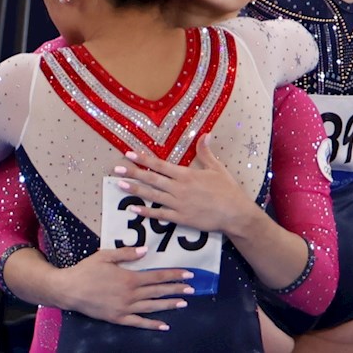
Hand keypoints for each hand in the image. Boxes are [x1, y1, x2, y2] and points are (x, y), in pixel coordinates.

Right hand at [55, 246, 192, 329]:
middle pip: (158, 291)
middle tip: (192, 288)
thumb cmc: (86, 270)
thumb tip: (145, 251)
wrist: (70, 290)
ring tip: (183, 303)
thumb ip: (126, 254)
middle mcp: (131, 294)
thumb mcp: (104, 256)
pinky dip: (153, 324)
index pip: (157, 276)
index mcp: (129, 278)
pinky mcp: (119, 318)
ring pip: (152, 307)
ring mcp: (125, 308)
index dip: (173, 275)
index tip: (188, 274)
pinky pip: (139, 323)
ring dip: (169, 305)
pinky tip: (165, 325)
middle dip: (176, 289)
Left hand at [115, 135, 252, 234]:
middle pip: (152, 179)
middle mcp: (179, 188)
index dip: (143, 159)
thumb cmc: (227, 190)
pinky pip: (160, 215)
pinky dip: (146, 212)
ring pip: (152, 196)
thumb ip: (205, 152)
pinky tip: (133, 209)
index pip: (160, 165)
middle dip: (133, 172)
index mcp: (186, 174)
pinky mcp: (181, 218)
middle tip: (117, 168)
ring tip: (119, 185)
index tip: (129, 153)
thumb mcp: (217, 168)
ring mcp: (178, 204)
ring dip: (135, 190)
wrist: (235, 214)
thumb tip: (205, 133)